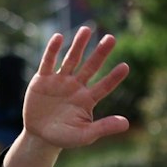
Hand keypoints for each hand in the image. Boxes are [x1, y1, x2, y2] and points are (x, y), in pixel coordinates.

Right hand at [22, 26, 130, 151]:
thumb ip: (104, 127)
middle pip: (90, 67)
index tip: (125, 66)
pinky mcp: (42, 79)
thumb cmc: (65, 137)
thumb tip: (127, 123)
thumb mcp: (85, 135)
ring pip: (71, 59)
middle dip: (100, 53)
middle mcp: (76, 86)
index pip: (104, 86)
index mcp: (88, 99)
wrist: (40, 136)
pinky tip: (59, 37)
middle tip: (111, 38)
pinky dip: (53, 50)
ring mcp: (60, 81)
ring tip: (87, 29)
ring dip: (79, 45)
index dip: (114, 77)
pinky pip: (48, 62)